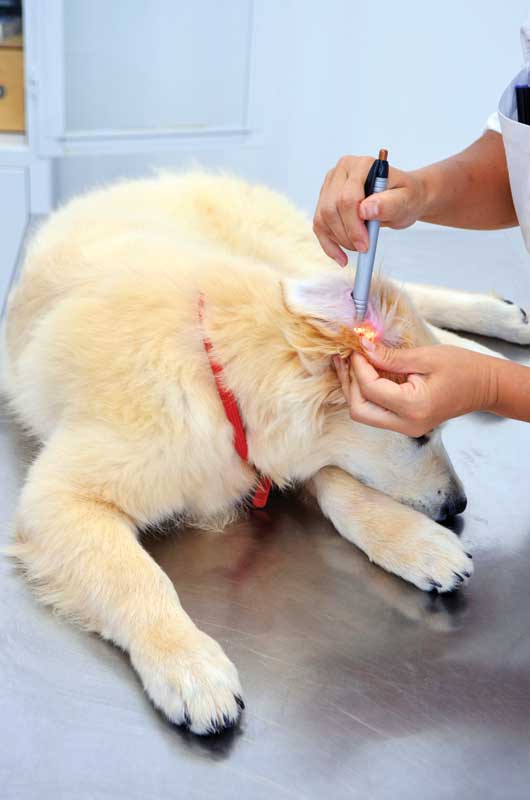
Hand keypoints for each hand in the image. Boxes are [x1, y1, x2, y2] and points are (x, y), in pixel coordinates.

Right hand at [313, 155, 426, 265]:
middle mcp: (341, 172)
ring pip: (322, 218)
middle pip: (331, 208)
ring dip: (338, 240)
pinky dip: (329, 245)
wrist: (402, 198)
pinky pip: (319, 225)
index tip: (365, 244)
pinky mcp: (325, 200)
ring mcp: (330, 186)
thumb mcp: (406, 199)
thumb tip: (365, 209)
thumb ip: (389, 203)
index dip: (353, 225)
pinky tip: (341, 256)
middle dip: (346, 234)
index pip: (347, 198)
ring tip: (357, 248)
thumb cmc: (405, 196)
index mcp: (361, 166)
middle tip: (363, 248)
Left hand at [333, 341, 498, 435]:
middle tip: (347, 357)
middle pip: (359, 410)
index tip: (355, 346)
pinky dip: (366, 393)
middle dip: (349, 382)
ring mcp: (405, 428)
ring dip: (354, 388)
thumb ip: (390, 357)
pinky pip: (376, 412)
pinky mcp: (404, 425)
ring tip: (351, 362)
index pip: (370, 389)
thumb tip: (362, 347)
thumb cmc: (462, 368)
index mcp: (413, 407)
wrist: (485, 387)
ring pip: (364, 413)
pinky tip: (364, 372)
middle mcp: (406, 424)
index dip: (358, 366)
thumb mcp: (425, 357)